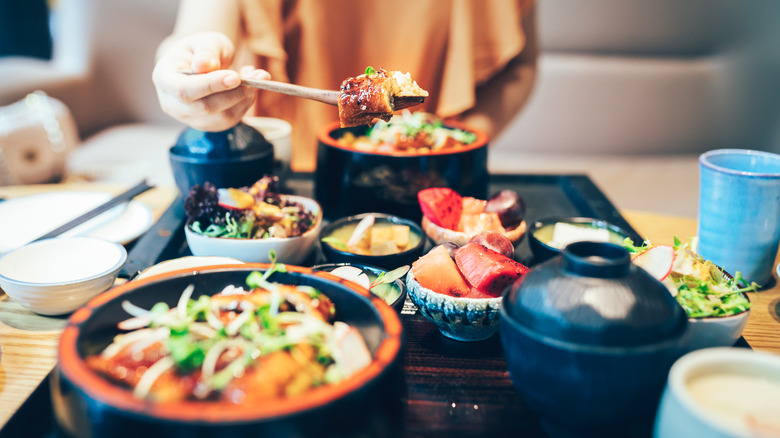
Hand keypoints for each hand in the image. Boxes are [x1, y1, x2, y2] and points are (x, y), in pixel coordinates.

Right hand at [152, 32, 270, 131]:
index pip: (184, 90)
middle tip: (257, 76)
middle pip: (204, 108)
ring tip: (256, 76)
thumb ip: (206, 52)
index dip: (210, 85)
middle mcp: (171, 103)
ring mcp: (189, 118)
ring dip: (244, 99)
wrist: (201, 63)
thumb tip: (205, 66)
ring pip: (221, 117)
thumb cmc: (200, 50)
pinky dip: (246, 104)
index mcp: (163, 79)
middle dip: (234, 93)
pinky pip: (230, 120)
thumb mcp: (204, 41)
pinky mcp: (208, 125)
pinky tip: (250, 88)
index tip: (236, 77)